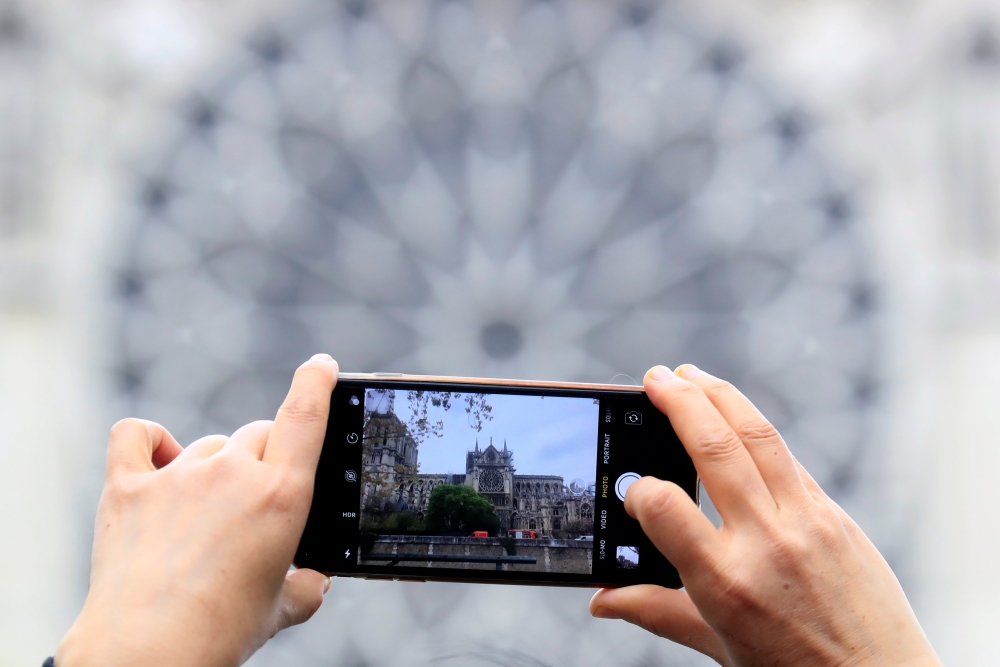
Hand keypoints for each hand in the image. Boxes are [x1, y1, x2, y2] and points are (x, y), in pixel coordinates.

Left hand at [56, 354, 338, 666]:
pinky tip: (155, 461)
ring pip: (209, 445)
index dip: (316, 381)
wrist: (148, 652)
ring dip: (214, 467)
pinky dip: (149, 442)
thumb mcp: (282, 610)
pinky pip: (136, 437)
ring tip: (203, 516)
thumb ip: (306, 587)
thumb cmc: (221, 632)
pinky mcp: (129, 486)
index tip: (321, 365)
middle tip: (253, 502)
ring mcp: (177, 475)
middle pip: (258, 433)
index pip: (305, 414)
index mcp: (282, 496)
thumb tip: (313, 583)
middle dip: (263, 458)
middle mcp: (232, 474)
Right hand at [590, 365, 940, 666]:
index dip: (637, 488)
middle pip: (715, 448)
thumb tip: (601, 600)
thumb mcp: (715, 644)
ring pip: (759, 436)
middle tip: (655, 377)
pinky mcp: (835, 515)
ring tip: (692, 375)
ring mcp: (807, 521)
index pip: (664, 507)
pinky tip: (736, 422)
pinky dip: (756, 432)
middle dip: (680, 401)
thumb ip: (655, 611)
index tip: (631, 487)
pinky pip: (789, 460)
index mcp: (726, 581)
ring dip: (721, 395)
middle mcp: (767, 542)